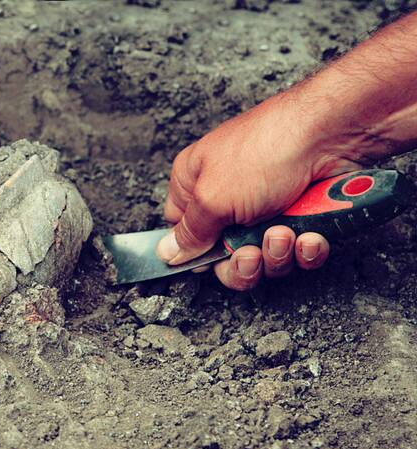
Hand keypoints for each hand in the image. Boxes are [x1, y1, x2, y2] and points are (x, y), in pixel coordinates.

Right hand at [156, 92, 362, 289]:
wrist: (331, 135)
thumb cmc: (266, 149)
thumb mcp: (213, 197)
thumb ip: (189, 232)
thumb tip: (168, 252)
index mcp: (194, 184)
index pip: (181, 231)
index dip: (194, 252)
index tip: (209, 261)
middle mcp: (227, 197)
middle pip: (223, 255)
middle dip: (242, 262)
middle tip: (251, 253)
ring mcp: (266, 208)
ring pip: (263, 257)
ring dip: (276, 253)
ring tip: (285, 232)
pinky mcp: (301, 216)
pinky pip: (297, 252)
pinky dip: (305, 249)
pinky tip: (309, 234)